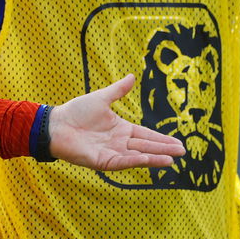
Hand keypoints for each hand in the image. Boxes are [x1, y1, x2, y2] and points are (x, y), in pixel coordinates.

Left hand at [49, 74, 184, 169]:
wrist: (56, 124)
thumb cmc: (75, 112)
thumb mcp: (101, 98)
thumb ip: (118, 90)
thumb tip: (132, 76)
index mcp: (121, 128)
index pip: (146, 134)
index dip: (161, 138)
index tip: (177, 142)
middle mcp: (119, 142)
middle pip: (146, 146)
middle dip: (164, 149)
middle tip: (183, 151)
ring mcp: (112, 153)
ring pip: (138, 156)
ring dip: (155, 158)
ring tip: (173, 159)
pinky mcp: (103, 161)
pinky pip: (123, 161)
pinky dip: (137, 161)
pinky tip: (151, 160)